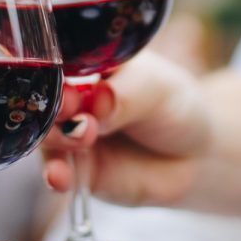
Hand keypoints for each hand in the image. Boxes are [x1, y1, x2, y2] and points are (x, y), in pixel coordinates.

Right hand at [44, 51, 211, 207]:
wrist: (196, 156)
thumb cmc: (172, 106)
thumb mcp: (155, 89)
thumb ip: (124, 95)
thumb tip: (97, 100)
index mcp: (82, 66)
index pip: (55, 64)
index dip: (55, 74)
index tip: (69, 86)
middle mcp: (70, 99)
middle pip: (43, 100)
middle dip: (53, 107)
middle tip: (73, 110)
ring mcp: (69, 134)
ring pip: (45, 135)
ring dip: (56, 138)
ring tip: (83, 138)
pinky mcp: (75, 168)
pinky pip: (57, 171)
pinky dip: (55, 175)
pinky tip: (60, 177)